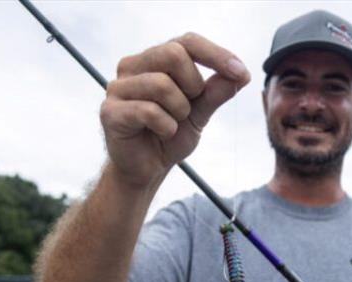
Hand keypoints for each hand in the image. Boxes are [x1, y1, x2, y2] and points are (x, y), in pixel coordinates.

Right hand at [100, 32, 250, 187]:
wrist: (147, 169)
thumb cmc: (170, 135)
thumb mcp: (200, 113)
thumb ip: (216, 93)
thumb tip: (241, 74)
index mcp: (155, 60)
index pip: (187, 41)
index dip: (216, 55)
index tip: (241, 73)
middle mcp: (133, 66)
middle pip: (173, 53)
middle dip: (193, 85)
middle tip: (190, 108)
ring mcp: (118, 87)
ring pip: (162, 84)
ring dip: (179, 110)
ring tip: (172, 124)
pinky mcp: (110, 111)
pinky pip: (149, 111)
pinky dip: (166, 127)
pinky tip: (162, 133)